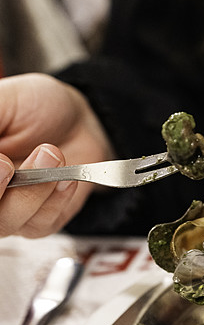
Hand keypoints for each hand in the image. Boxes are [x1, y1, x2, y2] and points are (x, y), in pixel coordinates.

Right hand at [0, 73, 113, 236]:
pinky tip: (65, 177)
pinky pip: (40, 222)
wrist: (75, 120)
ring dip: (30, 190)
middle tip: (6, 164)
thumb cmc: (32, 106)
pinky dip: (55, 198)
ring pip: (6, 222)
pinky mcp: (37, 222)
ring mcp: (6, 211)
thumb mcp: (2, 101)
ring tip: (50, 154)